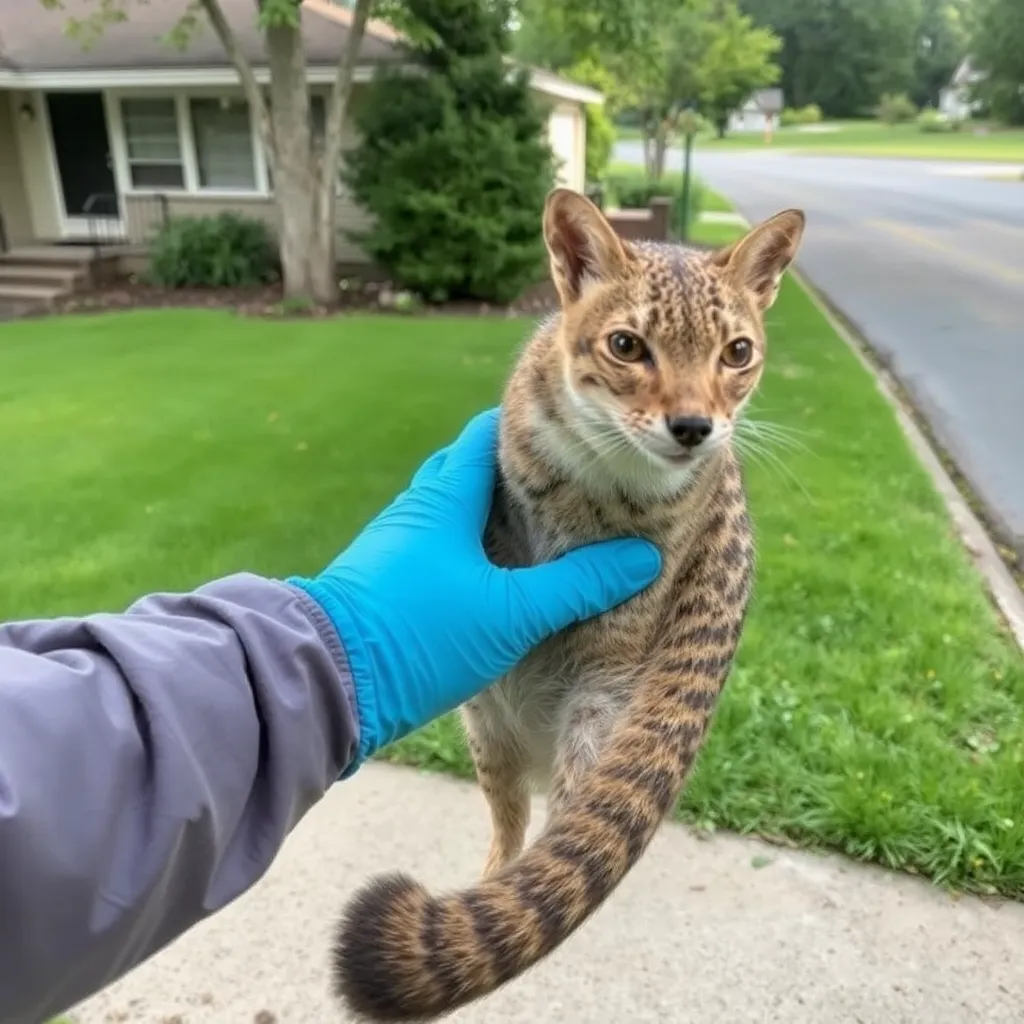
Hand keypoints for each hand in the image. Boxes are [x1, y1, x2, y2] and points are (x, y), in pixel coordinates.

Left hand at [289, 408, 661, 773]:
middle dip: (514, 472)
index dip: (528, 426)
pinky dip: (468, 550)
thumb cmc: (419, 634)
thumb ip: (577, 585)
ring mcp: (395, 546)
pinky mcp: (385, 583)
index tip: (572, 431)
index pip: (486, 434)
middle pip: (468, 470)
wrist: (326, 684)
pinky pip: (436, 549)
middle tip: (568, 482)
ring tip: (540, 527)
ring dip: (489, 514)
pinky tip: (493, 578)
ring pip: (451, 513)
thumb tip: (642, 558)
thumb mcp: (511, 613)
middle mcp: (416, 510)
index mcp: (445, 496)